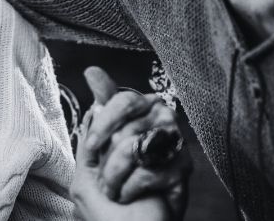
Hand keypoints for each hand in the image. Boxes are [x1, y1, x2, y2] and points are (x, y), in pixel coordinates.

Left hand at [77, 66, 190, 217]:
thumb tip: (94, 71)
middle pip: (127, 126)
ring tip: (116, 191)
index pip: (124, 99)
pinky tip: (133, 196)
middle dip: (106, 160)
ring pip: (134, 145)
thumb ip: (97, 116)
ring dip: (114, 176)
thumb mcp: (91, 155)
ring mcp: (173, 145)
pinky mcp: (182, 169)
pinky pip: (147, 168)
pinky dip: (130, 188)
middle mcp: (159, 124)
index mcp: (137, 117)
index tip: (93, 145)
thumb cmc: (107, 201)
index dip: (104, 122)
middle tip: (106, 181)